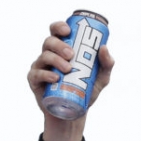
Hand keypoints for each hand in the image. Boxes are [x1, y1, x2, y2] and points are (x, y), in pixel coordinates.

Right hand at [27, 20, 114, 140]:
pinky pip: (37, 74)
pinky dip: (46, 74)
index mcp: (62, 49)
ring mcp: (40, 67)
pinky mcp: (35, 81)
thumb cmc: (85, 91)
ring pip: (44, 56)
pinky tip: (55, 77)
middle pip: (49, 41)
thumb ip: (106, 64)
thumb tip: (104, 47)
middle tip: (72, 54)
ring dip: (55, 59)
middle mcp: (49, 55)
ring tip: (67, 69)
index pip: (56, 31)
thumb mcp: (100, 78)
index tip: (68, 30)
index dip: (59, 26)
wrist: (74, 114)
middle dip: (60, 45)